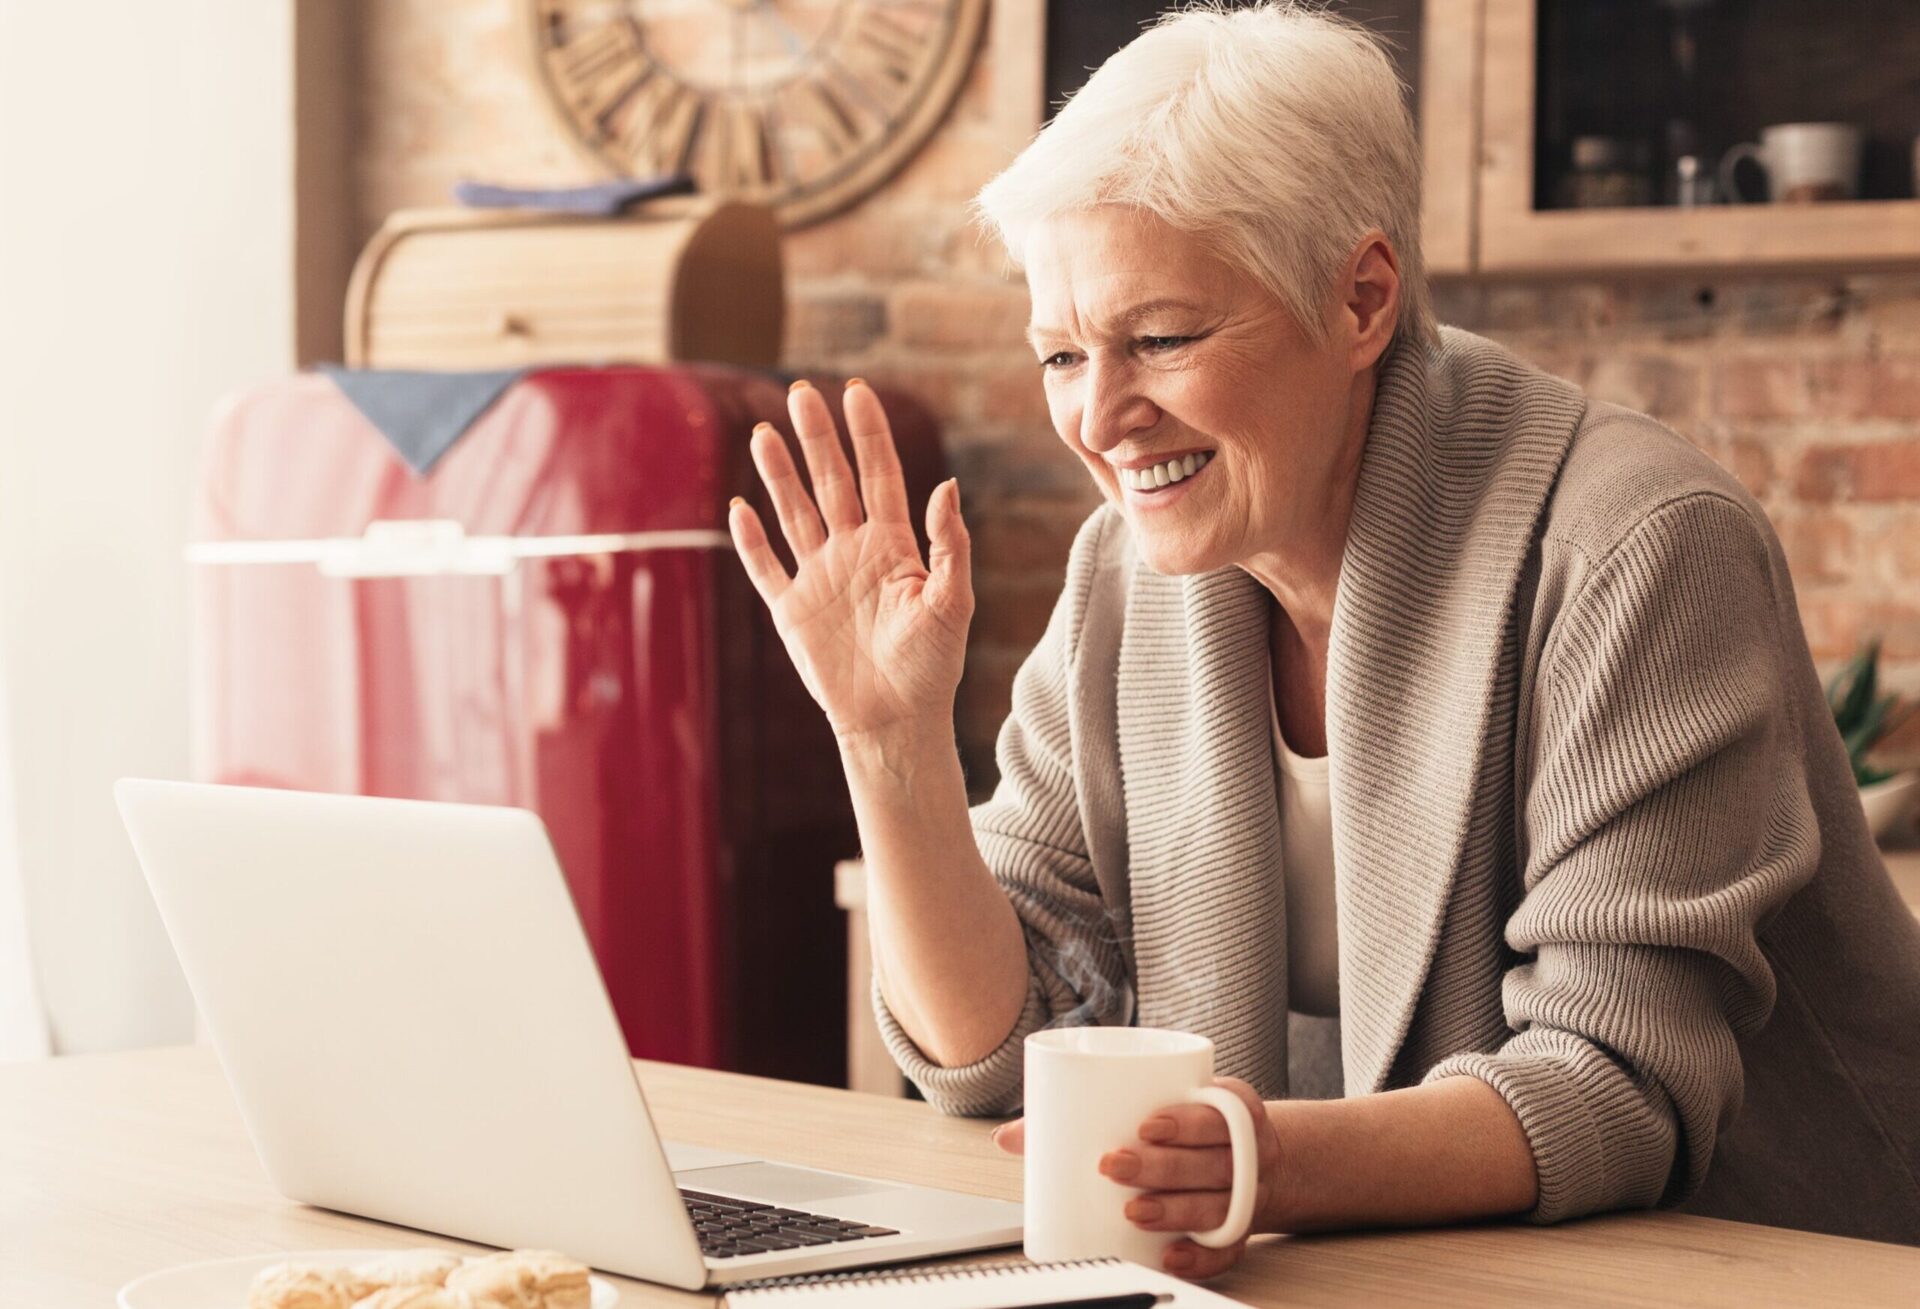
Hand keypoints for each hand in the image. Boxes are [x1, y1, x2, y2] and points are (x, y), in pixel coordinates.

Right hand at [728, 379, 972, 745]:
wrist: (896, 721)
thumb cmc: (933, 666)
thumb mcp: (953, 604)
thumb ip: (950, 546)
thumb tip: (946, 486)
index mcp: (893, 545)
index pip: (878, 475)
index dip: (868, 434)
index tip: (856, 393)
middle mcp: (853, 552)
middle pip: (831, 482)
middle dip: (816, 438)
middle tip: (801, 392)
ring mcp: (819, 578)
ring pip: (794, 513)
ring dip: (779, 475)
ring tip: (764, 433)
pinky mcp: (792, 611)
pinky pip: (765, 568)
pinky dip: (750, 541)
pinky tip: (738, 508)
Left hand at [991, 1077, 1281, 1279]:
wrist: (1256, 1158)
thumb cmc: (1191, 1128)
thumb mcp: (1160, 1104)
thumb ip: (1090, 1110)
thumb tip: (1010, 1136)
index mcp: (1232, 1109)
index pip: (1218, 1112)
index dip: (1186, 1120)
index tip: (1146, 1125)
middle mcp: (1248, 1153)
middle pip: (1213, 1162)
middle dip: (1164, 1166)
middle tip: (1115, 1166)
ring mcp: (1247, 1195)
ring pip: (1218, 1206)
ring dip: (1176, 1210)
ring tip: (1134, 1210)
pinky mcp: (1239, 1232)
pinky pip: (1227, 1250)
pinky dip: (1200, 1255)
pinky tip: (1169, 1254)